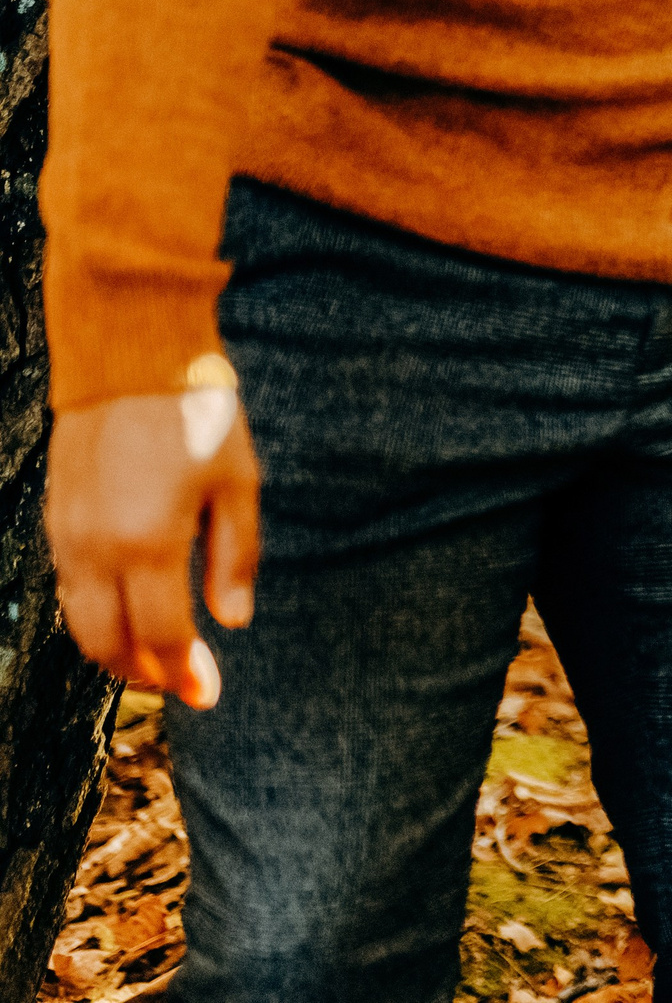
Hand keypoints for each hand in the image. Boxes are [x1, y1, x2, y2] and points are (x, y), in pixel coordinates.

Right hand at [46, 385, 260, 707]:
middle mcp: (97, 548)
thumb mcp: (237, 482)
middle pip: (108, 643)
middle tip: (181, 681)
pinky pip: (67, 587)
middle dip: (145, 672)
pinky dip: (93, 614)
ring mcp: (67, 534)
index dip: (186, 673)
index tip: (208, 694)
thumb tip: (231, 621)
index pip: (163, 634)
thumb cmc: (195, 415)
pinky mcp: (55, 518)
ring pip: (79, 621)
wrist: (128, 357)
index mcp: (149, 542)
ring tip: (156, 655)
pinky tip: (125, 611)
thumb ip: (234, 557)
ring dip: (114, 649)